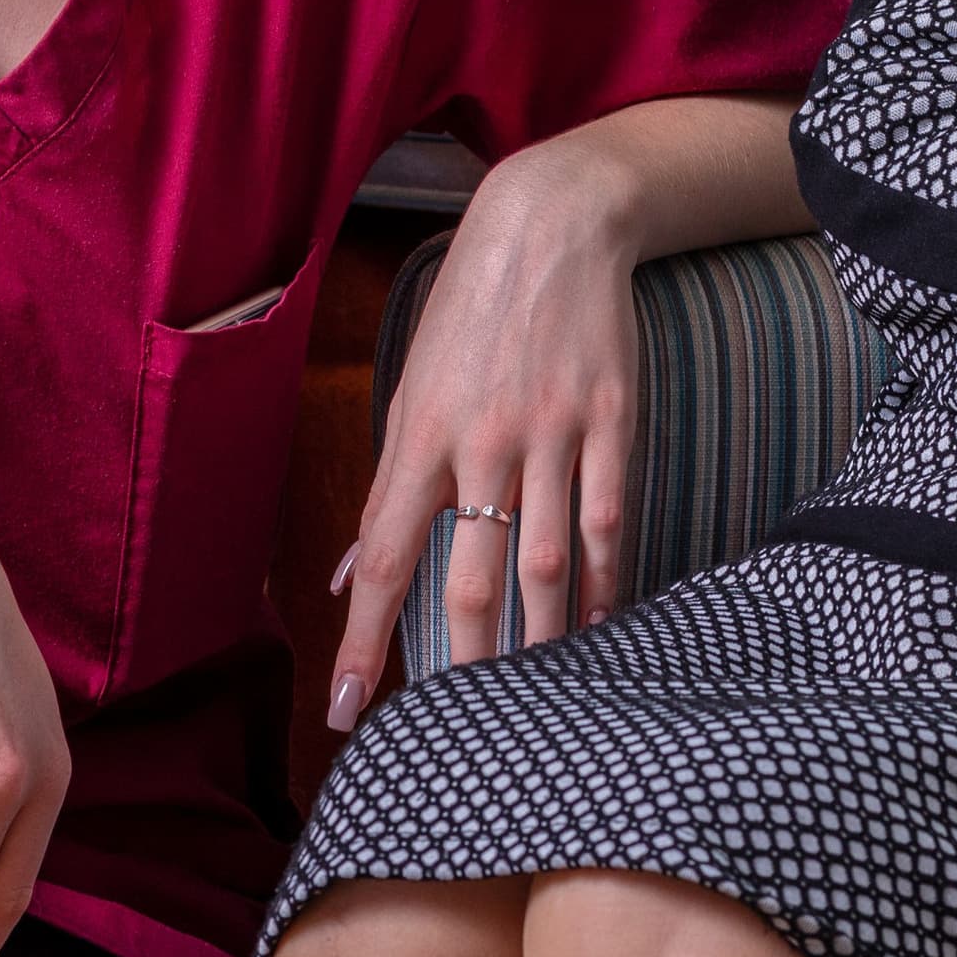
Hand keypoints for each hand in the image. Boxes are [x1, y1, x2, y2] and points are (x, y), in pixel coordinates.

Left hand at [329, 153, 641, 730]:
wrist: (553, 225)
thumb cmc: (470, 312)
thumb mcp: (408, 388)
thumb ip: (386, 489)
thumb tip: (345, 576)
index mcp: (421, 434)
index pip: (382, 556)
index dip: (361, 640)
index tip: (345, 711)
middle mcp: (484, 440)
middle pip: (470, 575)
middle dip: (459, 664)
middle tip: (454, 731)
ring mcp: (553, 431)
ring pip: (545, 560)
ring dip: (539, 638)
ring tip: (531, 701)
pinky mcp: (611, 420)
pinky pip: (607, 518)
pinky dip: (604, 581)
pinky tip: (601, 628)